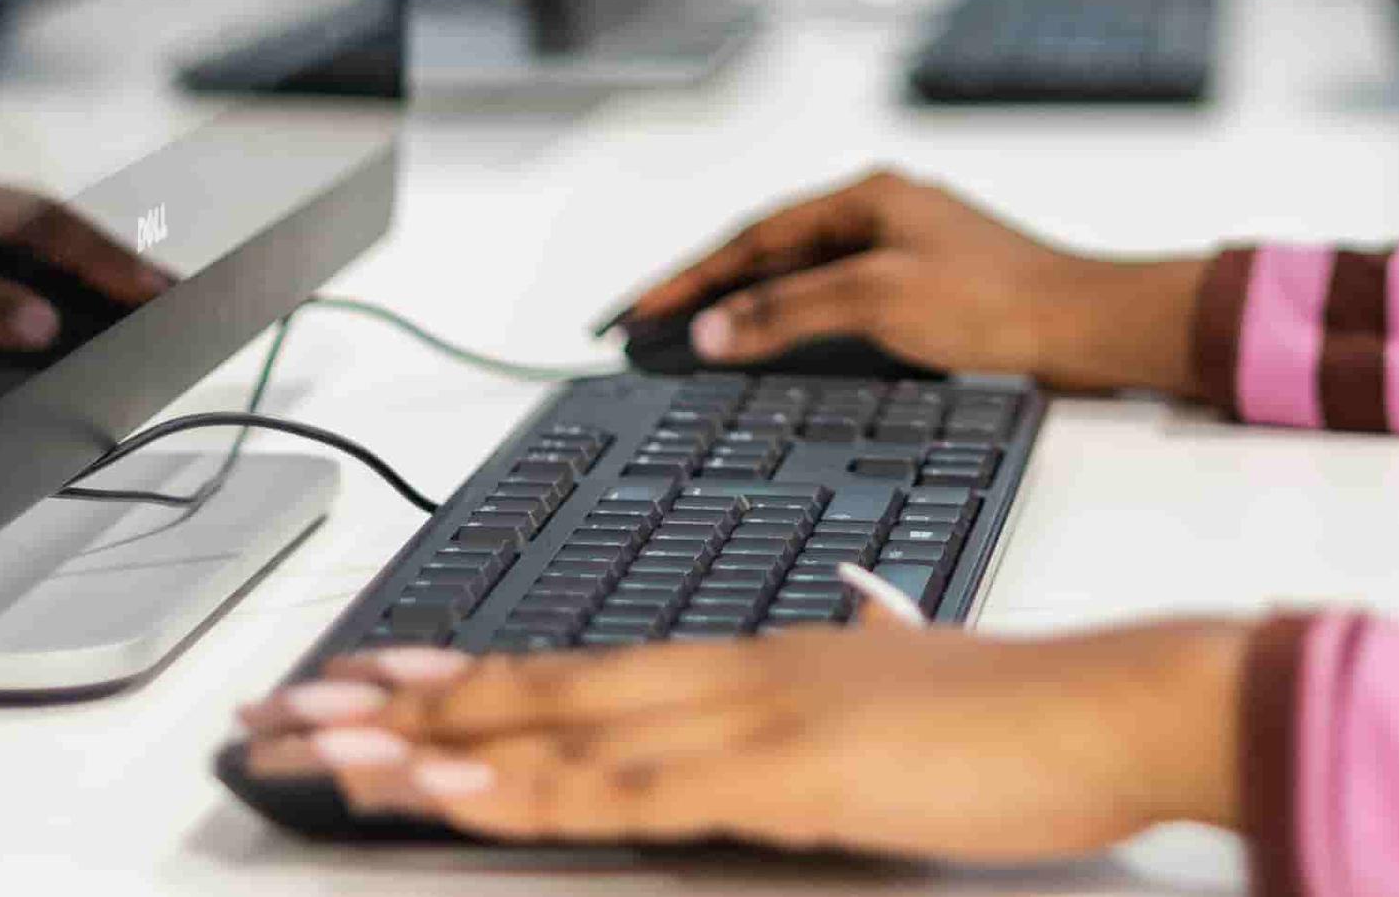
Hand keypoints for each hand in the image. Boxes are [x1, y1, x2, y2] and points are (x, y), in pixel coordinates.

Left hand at [232, 622, 1249, 854]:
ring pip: (551, 733)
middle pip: (533, 688)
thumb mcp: (927, 659)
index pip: (578, 664)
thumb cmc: (1032, 703)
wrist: (1112, 696)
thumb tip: (860, 601)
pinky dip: (525, 793)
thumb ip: (879, 629)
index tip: (373, 680)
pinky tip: (456, 797)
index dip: (463, 673)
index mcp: (761, 653)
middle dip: (398, 705)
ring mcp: (748, 717)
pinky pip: (622, 792)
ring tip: (320, 752)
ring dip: (425, 747)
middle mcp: (732, 672)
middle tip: (285, 711)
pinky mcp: (778, 775)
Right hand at [593, 168, 1206, 393]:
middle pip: (772, 252)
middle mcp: (882, 214)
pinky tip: (774, 351)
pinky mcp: (926, 292)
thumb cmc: (1000, 301)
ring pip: (803, 278)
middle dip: (707, 289)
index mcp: (868, 196)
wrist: (1087, 328)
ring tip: (691, 343)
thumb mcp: (878, 299)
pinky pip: (836, 301)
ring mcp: (904, 252)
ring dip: (748, 308)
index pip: (752, 236)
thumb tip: (716, 329)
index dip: (689, 277)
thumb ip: (789, 311)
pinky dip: (793, 324)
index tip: (636, 311)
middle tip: (644, 327)